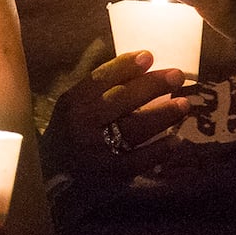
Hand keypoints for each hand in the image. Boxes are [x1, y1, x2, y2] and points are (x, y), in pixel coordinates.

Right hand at [42, 50, 189, 189]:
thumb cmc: (68, 136)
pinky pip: (141, 159)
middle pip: (122, 99)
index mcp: (73, 104)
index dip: (125, 66)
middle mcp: (83, 124)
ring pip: (135, 128)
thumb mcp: (72, 109)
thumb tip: (138, 71)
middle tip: (177, 75)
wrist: (51, 179)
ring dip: (164, 115)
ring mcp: (97, 150)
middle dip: (152, 85)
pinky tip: (176, 141)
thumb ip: (96, 92)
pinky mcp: (111, 174)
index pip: (100, 79)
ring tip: (184, 104)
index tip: (148, 55)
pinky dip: (160, 149)